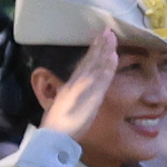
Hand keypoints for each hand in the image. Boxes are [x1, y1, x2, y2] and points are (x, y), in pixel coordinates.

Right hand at [37, 29, 126, 147]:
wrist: (53, 135)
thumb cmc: (56, 126)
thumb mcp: (62, 107)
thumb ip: (69, 97)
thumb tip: (71, 92)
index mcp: (71, 85)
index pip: (83, 65)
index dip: (92, 52)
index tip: (99, 39)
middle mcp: (77, 83)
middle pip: (90, 61)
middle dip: (99, 45)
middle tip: (107, 30)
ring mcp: (84, 88)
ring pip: (96, 66)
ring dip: (104, 50)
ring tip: (112, 37)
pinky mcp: (90, 96)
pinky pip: (101, 79)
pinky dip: (107, 66)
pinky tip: (113, 56)